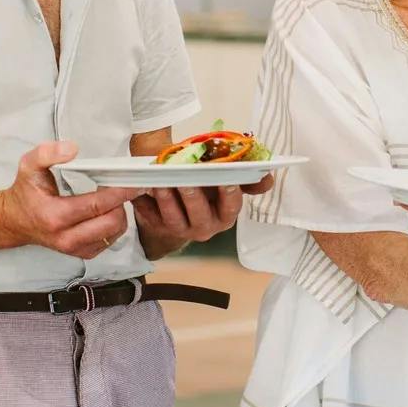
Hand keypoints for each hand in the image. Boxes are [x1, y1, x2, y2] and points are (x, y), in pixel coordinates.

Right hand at [0, 141, 142, 258]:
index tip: (133, 181)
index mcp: (55, 216)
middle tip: (121, 186)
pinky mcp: (82, 253)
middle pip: (112, 222)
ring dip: (120, 213)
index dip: (119, 192)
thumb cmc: (25, 193)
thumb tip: (72, 149)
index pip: (97, 205)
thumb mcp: (28, 166)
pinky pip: (110, 240)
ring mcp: (75, 249)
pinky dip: (115, 225)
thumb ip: (47, 153)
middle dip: (122, 203)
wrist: (15, 221)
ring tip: (112, 197)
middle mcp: (66, 237)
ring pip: (115, 233)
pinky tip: (106, 211)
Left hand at [133, 173, 276, 257]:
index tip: (225, 179)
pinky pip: (150, 218)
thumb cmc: (206, 187)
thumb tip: (267, 177)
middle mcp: (205, 227)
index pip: (231, 206)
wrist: (179, 198)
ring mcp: (180, 229)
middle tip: (186, 180)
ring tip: (160, 182)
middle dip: (193, 197)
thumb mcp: (227, 182)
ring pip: (174, 218)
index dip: (229, 193)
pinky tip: (139, 190)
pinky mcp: (158, 227)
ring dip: (167, 200)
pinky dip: (143, 204)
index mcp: (225, 215)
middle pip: (200, 216)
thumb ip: (247, 179)